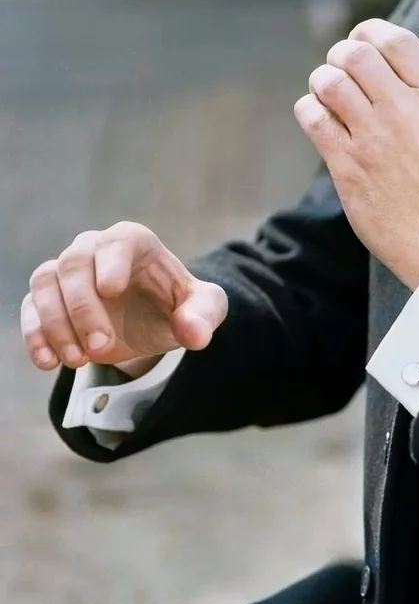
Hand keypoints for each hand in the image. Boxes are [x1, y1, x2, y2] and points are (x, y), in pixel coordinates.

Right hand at [21, 221, 228, 371]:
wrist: (150, 322)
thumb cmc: (178, 306)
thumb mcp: (204, 308)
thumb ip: (204, 315)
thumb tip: (194, 334)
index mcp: (135, 242)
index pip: (118, 240)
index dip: (112, 261)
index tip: (112, 290)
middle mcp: (95, 249)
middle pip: (75, 263)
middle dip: (83, 307)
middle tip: (100, 346)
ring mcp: (67, 272)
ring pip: (45, 282)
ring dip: (55, 323)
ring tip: (78, 360)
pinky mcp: (47, 298)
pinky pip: (30, 308)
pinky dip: (35, 335)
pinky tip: (49, 363)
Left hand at [294, 19, 418, 289]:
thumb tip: (380, 62)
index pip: (395, 39)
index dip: (371, 31)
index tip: (362, 39)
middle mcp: (402, 108)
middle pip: (354, 53)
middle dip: (341, 55)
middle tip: (342, 70)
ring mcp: (372, 136)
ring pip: (327, 81)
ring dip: (323, 82)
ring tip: (331, 96)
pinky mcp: (346, 165)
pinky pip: (312, 117)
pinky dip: (310, 111)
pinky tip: (322, 121)